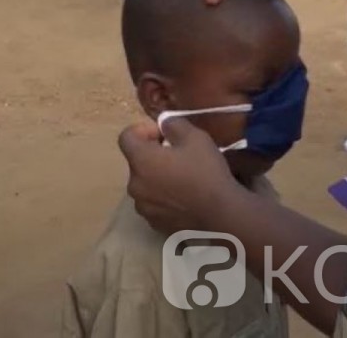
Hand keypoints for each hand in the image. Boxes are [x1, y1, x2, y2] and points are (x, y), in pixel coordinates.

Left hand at [118, 117, 243, 235]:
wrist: (220, 214)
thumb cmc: (206, 172)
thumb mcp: (195, 137)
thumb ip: (173, 124)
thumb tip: (164, 123)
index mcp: (141, 160)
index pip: (126, 137)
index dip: (143, 130)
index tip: (164, 135)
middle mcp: (135, 185)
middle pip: (137, 162)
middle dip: (153, 155)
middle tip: (178, 156)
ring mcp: (143, 207)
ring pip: (145, 184)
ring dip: (157, 178)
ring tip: (182, 180)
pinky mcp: (154, 223)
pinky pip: (154, 203)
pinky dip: (164, 198)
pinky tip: (185, 198)